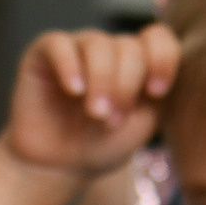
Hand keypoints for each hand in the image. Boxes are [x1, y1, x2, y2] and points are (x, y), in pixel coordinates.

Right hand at [7, 26, 177, 177]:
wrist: (58, 165)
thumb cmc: (104, 144)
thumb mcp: (142, 122)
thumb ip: (157, 93)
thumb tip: (159, 70)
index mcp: (138, 60)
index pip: (158, 38)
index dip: (163, 59)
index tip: (156, 93)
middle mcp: (109, 48)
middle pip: (128, 47)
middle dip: (125, 86)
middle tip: (112, 121)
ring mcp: (76, 47)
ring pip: (97, 44)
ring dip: (101, 80)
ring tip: (95, 114)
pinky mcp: (42, 54)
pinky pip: (59, 44)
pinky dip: (69, 65)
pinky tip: (74, 90)